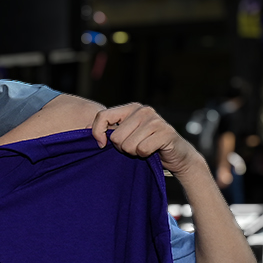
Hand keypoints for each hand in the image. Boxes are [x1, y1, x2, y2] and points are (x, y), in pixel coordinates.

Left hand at [90, 104, 204, 177]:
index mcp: (131, 108)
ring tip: (143, 148)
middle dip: (121, 147)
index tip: (100, 144)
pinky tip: (153, 151)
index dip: (97, 132)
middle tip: (134, 146)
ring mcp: (156, 120)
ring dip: (134, 152)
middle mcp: (143, 110)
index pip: (102, 115)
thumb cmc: (146, 145)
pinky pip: (141, 150)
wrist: (176, 155)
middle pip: (115, 136)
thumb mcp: (125, 134)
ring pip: (127, 145)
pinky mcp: (166, 133)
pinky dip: (144, 155)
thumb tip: (86, 131)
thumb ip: (109, 130)